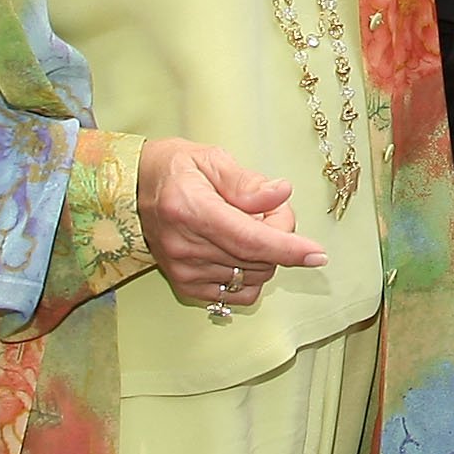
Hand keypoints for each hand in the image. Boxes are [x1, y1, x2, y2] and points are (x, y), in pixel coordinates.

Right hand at [134, 138, 326, 310]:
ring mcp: (183, 271)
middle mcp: (184, 246)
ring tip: (247, 225)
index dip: (287, 248)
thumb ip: (248, 182)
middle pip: (256, 258)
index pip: (248, 239)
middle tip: (267, 209)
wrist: (136, 189)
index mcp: (190, 209)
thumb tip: (282, 194)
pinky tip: (241, 251)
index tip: (317, 254)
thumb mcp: (212, 159)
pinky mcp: (185, 286)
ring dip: (266, 254)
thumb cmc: (177, 168)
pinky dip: (252, 275)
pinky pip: (237, 294)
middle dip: (279, 235)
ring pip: (252, 277)